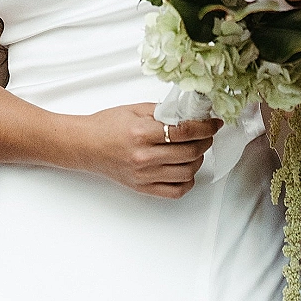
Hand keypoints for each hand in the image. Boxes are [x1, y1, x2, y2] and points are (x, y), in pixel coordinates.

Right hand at [79, 102, 221, 197]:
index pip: (185, 131)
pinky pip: (175, 191)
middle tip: (207, 134)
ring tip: (196, 149)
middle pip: (190, 152)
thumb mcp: (135, 110)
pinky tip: (186, 170)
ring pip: (187, 172)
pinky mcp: (143, 188)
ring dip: (198, 160)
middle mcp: (144, 157)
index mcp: (142, 133)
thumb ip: (163, 112)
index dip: (205, 127)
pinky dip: (187, 181)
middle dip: (205, 141)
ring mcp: (144, 176)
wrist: (85, 144)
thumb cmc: (107, 125)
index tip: (214, 123)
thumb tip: (189, 113)